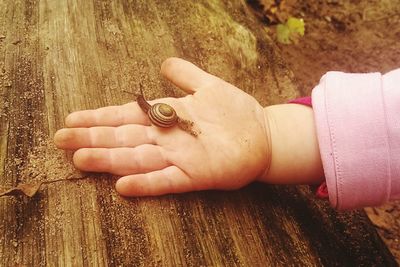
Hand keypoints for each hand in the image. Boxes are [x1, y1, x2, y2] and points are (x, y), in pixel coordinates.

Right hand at [54, 58, 270, 195]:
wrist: (264, 136)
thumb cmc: (234, 113)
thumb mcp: (208, 85)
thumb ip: (185, 74)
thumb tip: (163, 62)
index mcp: (166, 117)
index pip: (126, 116)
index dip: (99, 117)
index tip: (72, 117)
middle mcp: (167, 139)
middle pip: (124, 137)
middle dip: (92, 137)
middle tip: (61, 139)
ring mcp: (180, 157)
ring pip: (138, 158)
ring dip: (110, 159)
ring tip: (81, 158)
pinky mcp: (196, 174)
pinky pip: (167, 181)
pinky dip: (146, 184)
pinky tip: (123, 187)